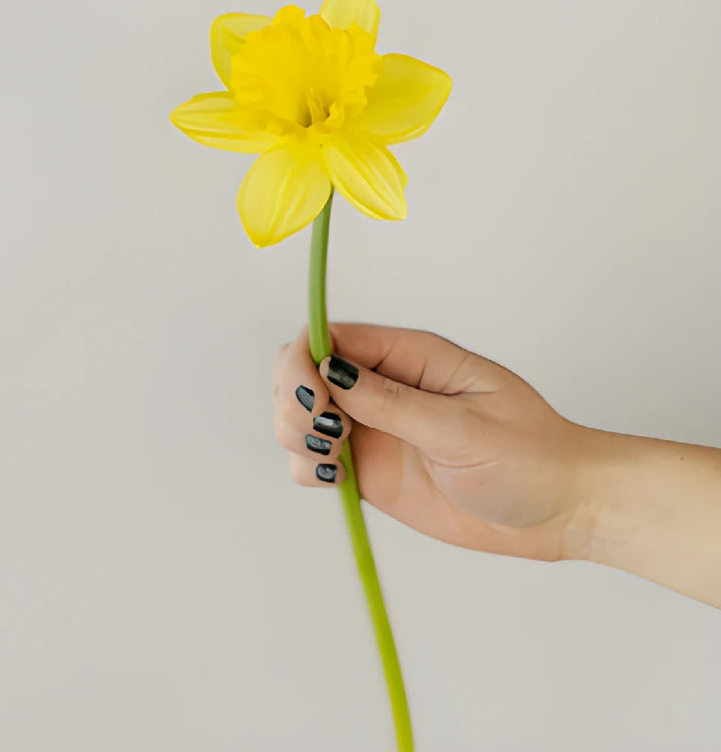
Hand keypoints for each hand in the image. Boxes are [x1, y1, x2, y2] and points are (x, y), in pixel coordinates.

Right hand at [272, 322, 585, 561]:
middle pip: (303, 371)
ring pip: (300, 416)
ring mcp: (373, 429)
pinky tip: (335, 478)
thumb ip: (391, 402)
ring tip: (333, 461)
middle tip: (325, 435)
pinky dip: (307, 468)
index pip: (332, 337)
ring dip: (295, 435)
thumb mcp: (462, 426)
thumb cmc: (528, 456)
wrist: (555, 509)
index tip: (315, 400)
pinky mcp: (370, 468)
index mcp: (411, 357)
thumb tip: (329, 369)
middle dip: (294, 400)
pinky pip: (315, 460)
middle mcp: (384, 387)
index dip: (305, 361)